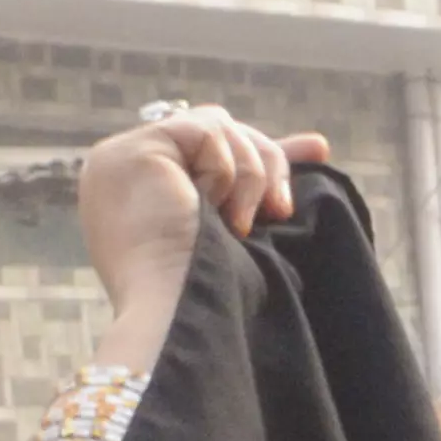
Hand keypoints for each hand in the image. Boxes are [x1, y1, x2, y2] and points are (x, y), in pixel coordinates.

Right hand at [77, 108, 324, 331]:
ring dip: (249, 174)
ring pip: (216, 125)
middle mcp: (128, 174)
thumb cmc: (219, 293)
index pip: (213, 150)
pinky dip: (226, 170)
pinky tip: (213, 209)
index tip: (318, 150)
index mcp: (150, 195)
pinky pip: (203, 131)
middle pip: (217, 130)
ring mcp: (122, 160)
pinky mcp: (130, 152)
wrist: (185, 316)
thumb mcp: (248, 224)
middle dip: (265, 161)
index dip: (264, 152)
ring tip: (240, 225)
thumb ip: (264, 180)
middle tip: (281, 209)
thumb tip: (318, 143)